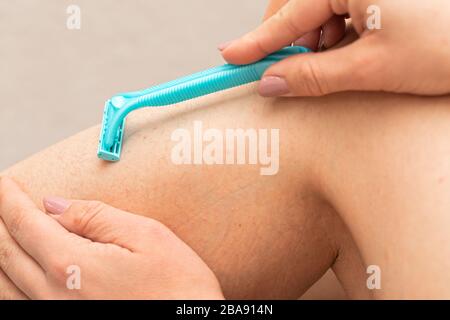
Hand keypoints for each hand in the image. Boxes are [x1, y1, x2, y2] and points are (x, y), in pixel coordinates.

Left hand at [0, 177, 223, 299]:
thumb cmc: (178, 285)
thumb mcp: (146, 236)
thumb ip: (96, 217)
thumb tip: (55, 205)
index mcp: (72, 265)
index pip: (26, 223)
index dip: (10, 199)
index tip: (4, 182)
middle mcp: (54, 295)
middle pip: (8, 251)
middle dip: (1, 220)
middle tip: (1, 199)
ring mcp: (57, 314)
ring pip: (5, 281)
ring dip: (0, 250)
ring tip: (3, 229)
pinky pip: (18, 302)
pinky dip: (8, 280)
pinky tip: (14, 270)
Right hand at [220, 0, 449, 96]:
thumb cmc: (446, 48)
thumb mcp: (371, 68)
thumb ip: (313, 75)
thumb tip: (270, 83)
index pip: (289, 15)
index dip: (257, 41)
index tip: (229, 56)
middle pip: (302, 6)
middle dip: (292, 41)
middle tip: (286, 72)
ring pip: (322, 12)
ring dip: (318, 42)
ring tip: (338, 65)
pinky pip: (344, 11)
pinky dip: (339, 35)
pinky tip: (352, 52)